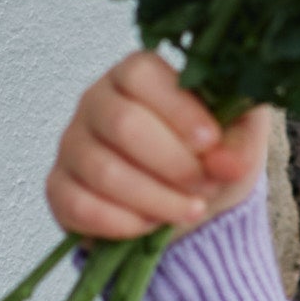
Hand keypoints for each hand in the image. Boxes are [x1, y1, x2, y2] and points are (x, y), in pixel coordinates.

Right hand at [47, 52, 269, 243]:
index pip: (140, 74)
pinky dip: (125, 223)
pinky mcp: (59, 188)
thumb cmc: (211, 155)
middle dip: (173, 163)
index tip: (210, 142)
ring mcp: (72, 145)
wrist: (189, 201)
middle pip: (122, 124)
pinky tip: (153, 226)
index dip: (177, 109)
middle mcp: (96, 102)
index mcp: (136, 74)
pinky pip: (81, 207)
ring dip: (157, 199)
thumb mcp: (239, 138)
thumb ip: (239, 141)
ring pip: (104, 172)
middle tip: (205, 184)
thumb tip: (226, 163)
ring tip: (191, 210)